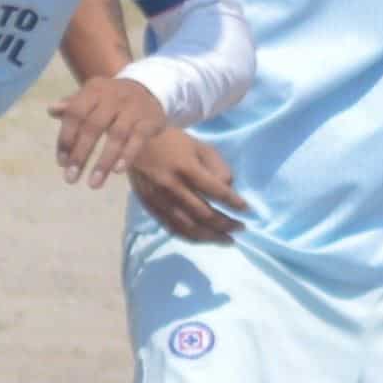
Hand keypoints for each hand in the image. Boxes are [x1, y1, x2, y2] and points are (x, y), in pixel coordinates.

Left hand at [51, 74, 176, 188]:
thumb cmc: (110, 100)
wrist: (149, 90)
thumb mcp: (91, 98)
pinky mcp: (149, 121)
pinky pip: (138, 139)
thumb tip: (51, 110)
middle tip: (70, 179)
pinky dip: (127, 155)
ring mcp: (132, 108)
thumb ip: (72, 106)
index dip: (66, 138)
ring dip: (103, 162)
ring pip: (116, 136)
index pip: (75, 114)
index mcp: (94, 90)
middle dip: (80, 155)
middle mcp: (113, 97)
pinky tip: (117, 171)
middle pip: (93, 127)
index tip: (61, 163)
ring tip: (93, 184)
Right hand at [123, 127, 247, 245]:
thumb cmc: (173, 142)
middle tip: (240, 228)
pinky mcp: (151, 208)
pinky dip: (191, 237)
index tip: (246, 209)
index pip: (216, 191)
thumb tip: (228, 189)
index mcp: (187, 168)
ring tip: (227, 239)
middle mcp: (173, 187)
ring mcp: (160, 200)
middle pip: (204, 214)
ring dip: (211, 236)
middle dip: (226, 224)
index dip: (233, 202)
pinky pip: (173, 228)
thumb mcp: (199, 146)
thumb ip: (217, 166)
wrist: (135, 144)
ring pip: (189, 226)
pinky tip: (204, 238)